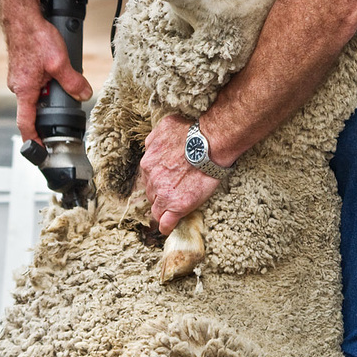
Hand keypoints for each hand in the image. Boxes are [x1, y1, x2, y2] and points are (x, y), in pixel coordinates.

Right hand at [6, 16, 92, 142]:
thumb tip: (84, 94)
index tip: (39, 152)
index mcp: (24, 91)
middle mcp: (18, 87)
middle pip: (35, 109)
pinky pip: (35, 82)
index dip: (33, 141)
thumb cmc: (34, 37)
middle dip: (51, 109)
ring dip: (50, 91)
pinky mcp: (23, 69)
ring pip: (37, 94)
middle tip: (65, 103)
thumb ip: (73, 81)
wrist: (22, 16)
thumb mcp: (60, 62)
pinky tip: (54, 68)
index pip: (25, 124)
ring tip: (61, 77)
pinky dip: (46, 80)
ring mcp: (19, 78)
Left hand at [140, 114, 218, 234]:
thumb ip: (153, 140)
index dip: (156, 182)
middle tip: (173, 193)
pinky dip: (166, 227)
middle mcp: (152, 179)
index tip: (164, 183)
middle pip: (151, 194)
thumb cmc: (190, 132)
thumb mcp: (163, 128)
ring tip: (171, 211)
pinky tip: (168, 229)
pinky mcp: (178, 206)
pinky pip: (166, 223)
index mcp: (147, 163)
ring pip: (156, 209)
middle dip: (159, 194)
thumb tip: (149, 147)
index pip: (147, 179)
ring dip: (162, 210)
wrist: (209, 143)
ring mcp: (164, 194)